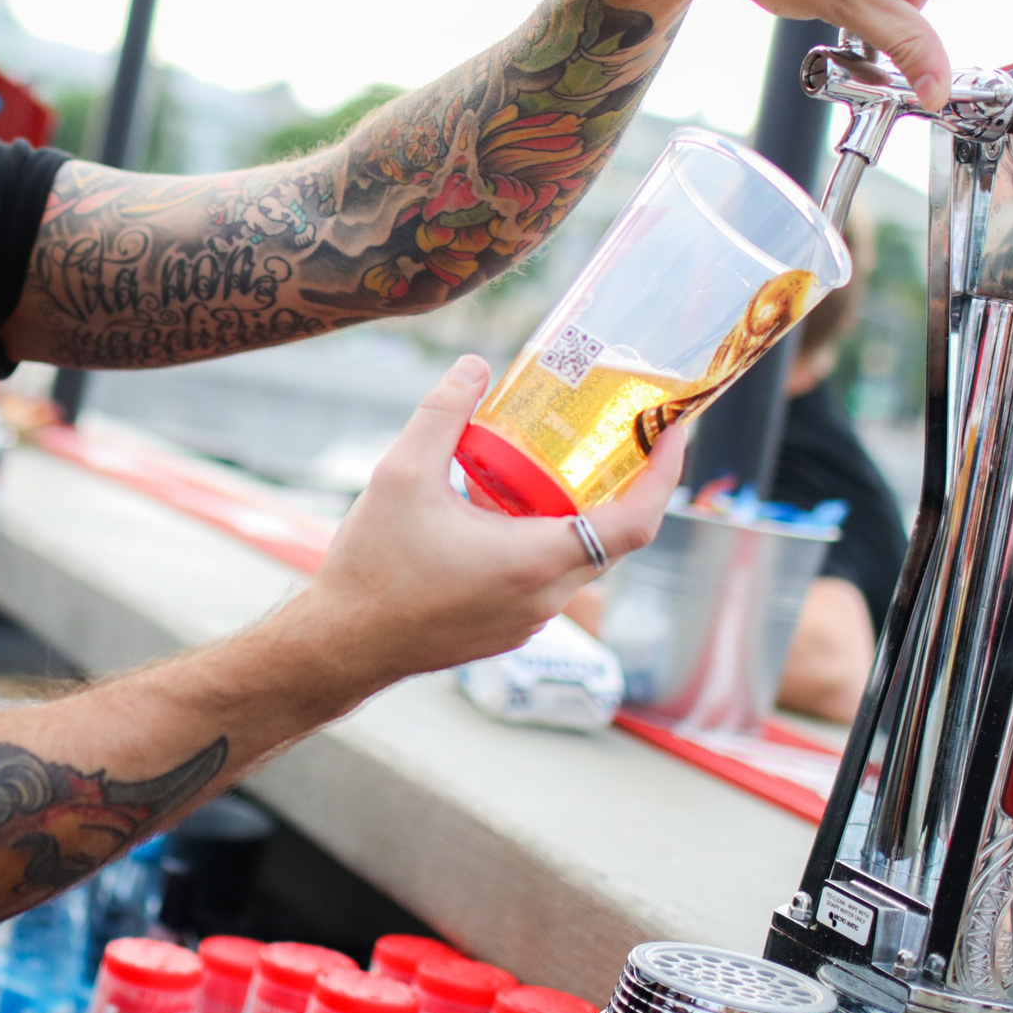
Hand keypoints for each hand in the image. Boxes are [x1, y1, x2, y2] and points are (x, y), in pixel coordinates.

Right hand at [297, 356, 684, 688]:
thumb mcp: (400, 475)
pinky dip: (541, 540)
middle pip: (609, 537)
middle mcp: (544, 597)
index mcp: (536, 561)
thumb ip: (442, 414)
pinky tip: (498, 513)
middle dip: (617, 485)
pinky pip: (543, 578)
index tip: (671, 434)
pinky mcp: (506, 630)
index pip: (634, 523)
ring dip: (570, 513)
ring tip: (545, 466)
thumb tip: (474, 367)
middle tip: (612, 436)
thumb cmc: (373, 569)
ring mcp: (527, 620)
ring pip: (574, 558)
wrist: (341, 646)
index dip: (663, 476)